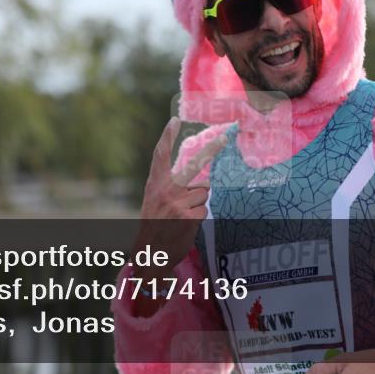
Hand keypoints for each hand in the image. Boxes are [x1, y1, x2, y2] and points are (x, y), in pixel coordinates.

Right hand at [133, 117, 227, 273]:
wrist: (149, 252)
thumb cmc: (153, 225)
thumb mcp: (153, 200)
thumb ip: (167, 186)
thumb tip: (196, 180)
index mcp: (155, 183)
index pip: (160, 155)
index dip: (166, 136)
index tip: (174, 121)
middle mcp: (166, 189)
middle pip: (194, 164)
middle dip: (212, 149)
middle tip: (225, 137)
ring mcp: (178, 202)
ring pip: (203, 193)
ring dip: (198, 203)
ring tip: (183, 215)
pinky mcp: (188, 216)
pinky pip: (204, 209)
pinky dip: (198, 217)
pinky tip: (185, 225)